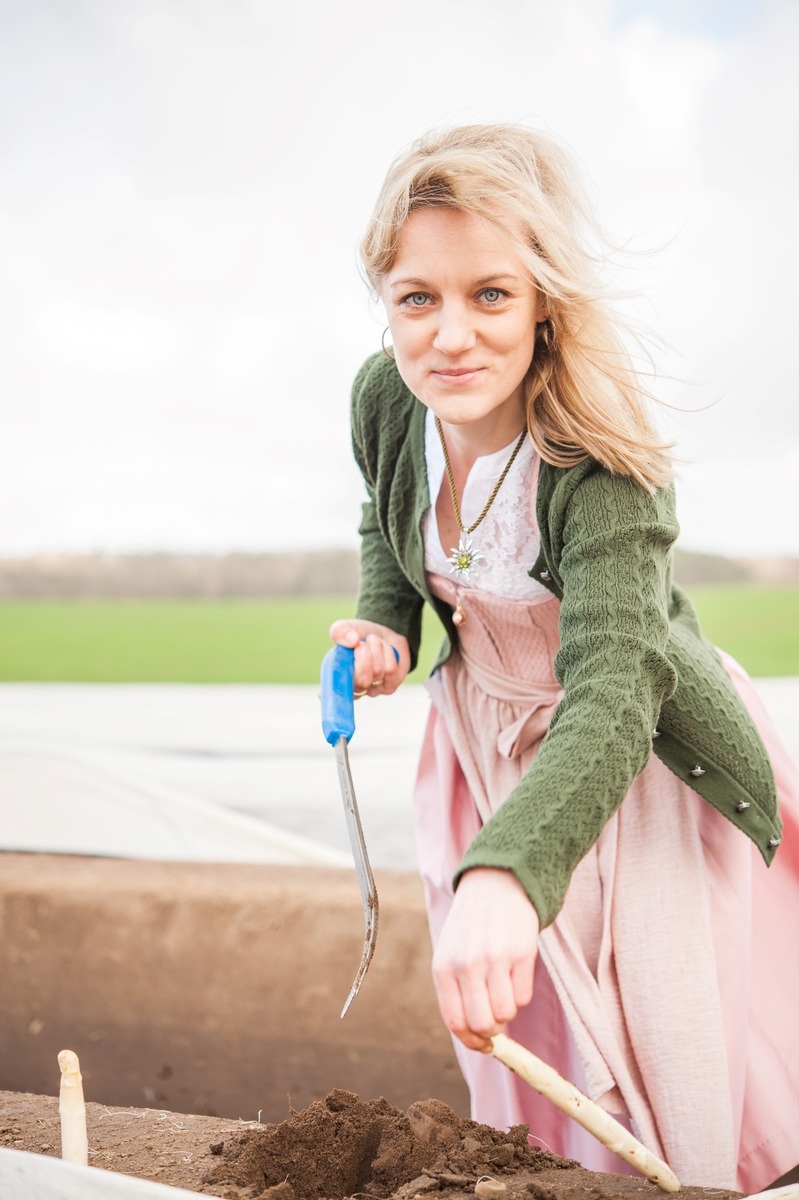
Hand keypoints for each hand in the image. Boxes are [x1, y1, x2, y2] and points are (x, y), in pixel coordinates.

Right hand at [328, 619, 409, 697]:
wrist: (384, 634)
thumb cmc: (360, 635)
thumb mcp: (347, 628)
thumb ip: (341, 631)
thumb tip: (352, 641)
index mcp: (336, 677)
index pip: (331, 692)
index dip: (333, 688)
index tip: (332, 680)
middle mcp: (353, 688)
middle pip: (362, 681)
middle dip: (364, 656)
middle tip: (362, 644)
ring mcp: (372, 690)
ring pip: (378, 671)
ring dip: (377, 648)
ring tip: (373, 642)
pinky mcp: (389, 687)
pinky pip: (390, 669)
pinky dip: (387, 652)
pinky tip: (384, 649)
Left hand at [432, 868, 538, 1052]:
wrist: (495, 884)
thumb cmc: (470, 927)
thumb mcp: (451, 954)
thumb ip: (457, 993)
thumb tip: (478, 1039)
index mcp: (444, 968)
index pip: (456, 1022)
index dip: (472, 1040)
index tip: (483, 1044)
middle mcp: (467, 964)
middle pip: (483, 1025)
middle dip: (492, 1028)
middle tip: (495, 1014)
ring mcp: (495, 959)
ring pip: (506, 1014)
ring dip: (507, 1010)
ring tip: (503, 987)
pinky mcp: (522, 953)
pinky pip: (524, 997)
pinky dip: (521, 993)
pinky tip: (514, 970)